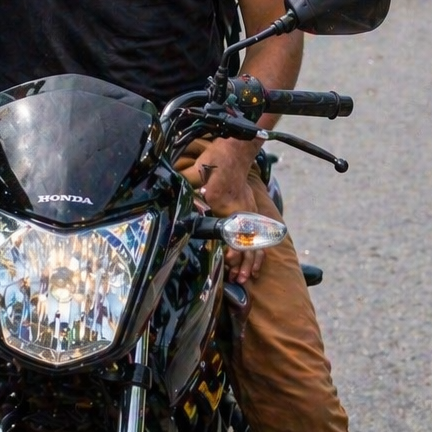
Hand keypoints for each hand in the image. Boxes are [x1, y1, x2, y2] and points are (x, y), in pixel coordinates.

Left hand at [190, 138, 265, 284]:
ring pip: (256, 242)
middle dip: (243, 263)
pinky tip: (255, 266)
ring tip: (244, 278)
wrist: (234, 152)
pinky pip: (259, 237)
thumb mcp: (197, 173)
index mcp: (227, 204)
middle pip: (248, 243)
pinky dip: (258, 252)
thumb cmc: (214, 163)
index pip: (234, 233)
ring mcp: (250, 213)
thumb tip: (172, 203)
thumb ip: (186, 188)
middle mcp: (242, 211)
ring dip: (251, 262)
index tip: (230, 262)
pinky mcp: (252, 213)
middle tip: (236, 278)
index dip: (234, 250)